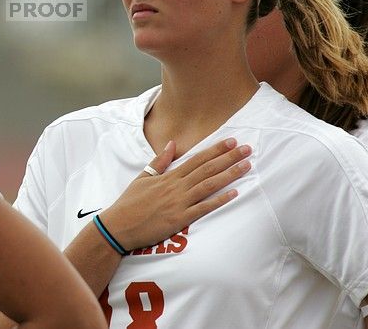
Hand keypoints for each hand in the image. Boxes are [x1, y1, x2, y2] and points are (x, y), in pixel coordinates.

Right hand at [99, 138, 250, 251]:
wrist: (119, 225)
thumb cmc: (129, 203)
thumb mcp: (142, 177)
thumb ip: (159, 161)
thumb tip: (171, 144)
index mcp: (168, 176)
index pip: (197, 159)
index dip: (215, 150)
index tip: (231, 141)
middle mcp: (176, 187)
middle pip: (207, 169)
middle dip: (229, 157)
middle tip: (248, 149)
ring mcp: (179, 202)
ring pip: (209, 185)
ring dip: (229, 175)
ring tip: (246, 166)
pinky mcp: (180, 219)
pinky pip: (204, 208)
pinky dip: (219, 200)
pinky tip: (234, 193)